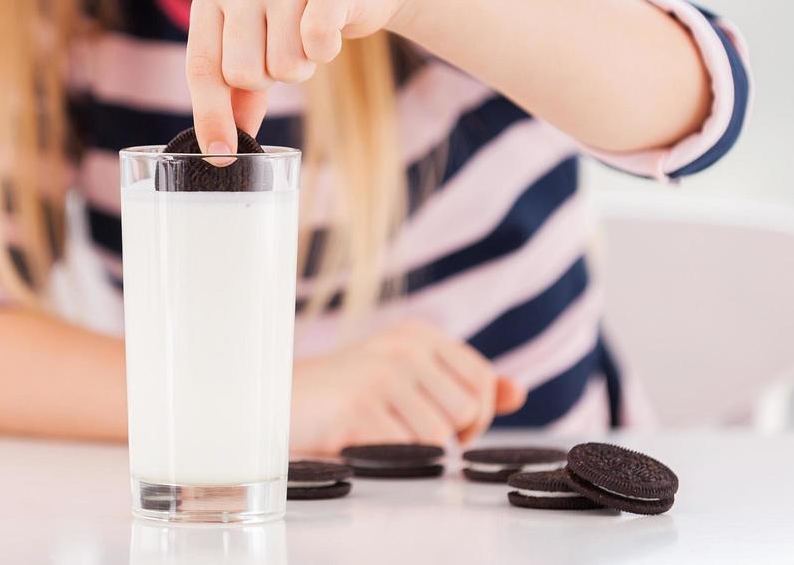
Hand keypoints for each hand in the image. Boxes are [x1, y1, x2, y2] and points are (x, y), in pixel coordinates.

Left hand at [185, 0, 406, 160]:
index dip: (210, 117)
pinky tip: (331, 29)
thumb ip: (234, 91)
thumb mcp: (254, 42)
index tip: (220, 156)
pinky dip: (326, 52)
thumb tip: (221, 148)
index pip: (202, 67)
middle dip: (269, 78)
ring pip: (284, 67)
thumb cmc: (293, 12)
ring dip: (301, 64)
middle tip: (285, 49)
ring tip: (307, 35)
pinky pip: (318, 46)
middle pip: (244, 74)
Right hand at [288, 319, 528, 456]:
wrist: (275, 403)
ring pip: (439, 437)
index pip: (482, 381)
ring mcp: (381, 375)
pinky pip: (407, 452)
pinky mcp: (360, 408)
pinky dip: (387, 459)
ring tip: (379, 434)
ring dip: (413, 451)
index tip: (442, 423)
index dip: (473, 415)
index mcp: (418, 335)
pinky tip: (361, 442)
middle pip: (467, 411)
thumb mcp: (409, 379)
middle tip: (403, 430)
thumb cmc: (345, 396)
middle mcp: (404, 348)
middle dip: (447, 436)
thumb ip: (464, 384)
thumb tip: (517, 393)